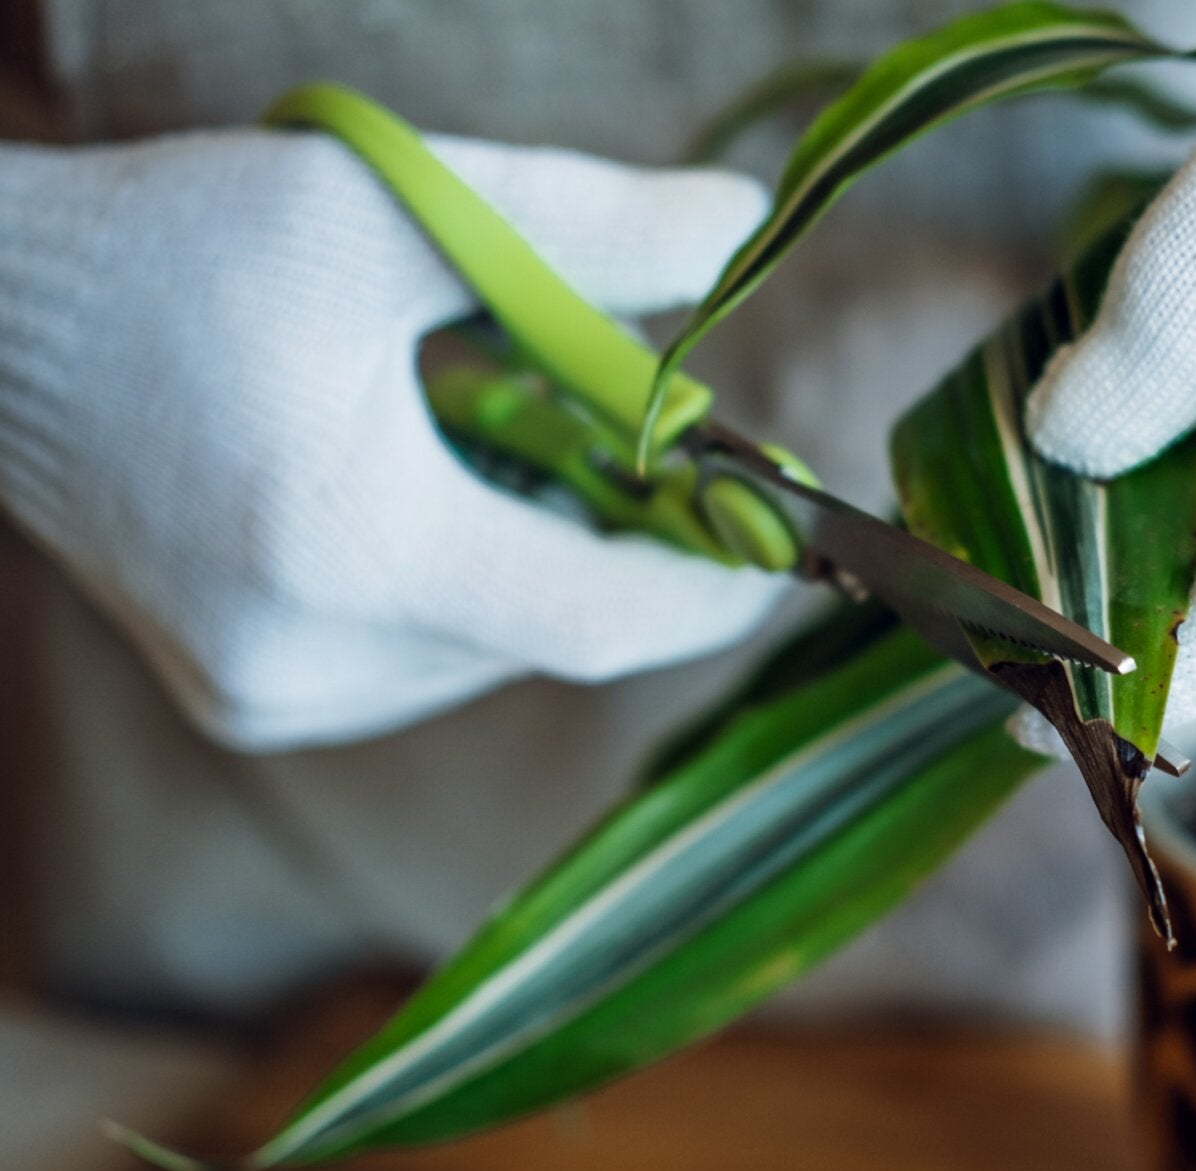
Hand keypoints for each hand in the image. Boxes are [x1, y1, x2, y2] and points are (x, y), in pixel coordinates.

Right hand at [0, 130, 776, 750]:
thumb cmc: (180, 249)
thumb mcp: (384, 209)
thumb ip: (577, 227)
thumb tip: (741, 231)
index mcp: (344, 548)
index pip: (594, 619)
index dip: (710, 585)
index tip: (785, 533)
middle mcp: (307, 661)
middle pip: (551, 630)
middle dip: (627, 544)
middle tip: (658, 444)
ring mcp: (272, 700)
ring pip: (494, 649)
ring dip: (542, 557)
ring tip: (500, 440)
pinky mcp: (253, 706)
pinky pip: (425, 659)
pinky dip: (467, 583)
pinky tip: (422, 493)